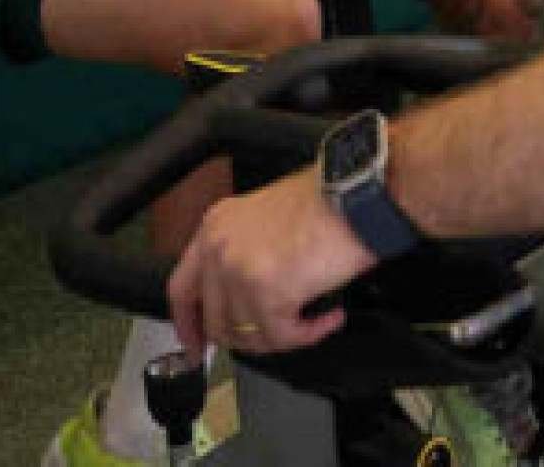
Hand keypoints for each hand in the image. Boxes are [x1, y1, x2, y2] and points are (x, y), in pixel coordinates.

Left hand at [168, 167, 374, 355]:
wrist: (360, 195)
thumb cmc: (330, 201)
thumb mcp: (269, 218)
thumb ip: (247, 252)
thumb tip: (250, 298)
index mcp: (216, 226)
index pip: (182, 288)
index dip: (188, 325)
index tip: (196, 347)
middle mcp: (219, 247)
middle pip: (215, 320)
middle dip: (246, 339)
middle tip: (274, 340)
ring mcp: (238, 270)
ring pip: (248, 333)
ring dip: (284, 335)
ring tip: (314, 320)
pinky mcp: (267, 292)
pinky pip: (282, 335)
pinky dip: (309, 334)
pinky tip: (329, 318)